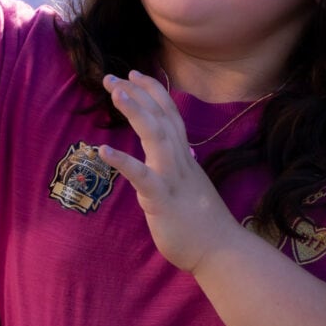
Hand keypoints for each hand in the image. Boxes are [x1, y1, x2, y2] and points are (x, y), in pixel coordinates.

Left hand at [91, 71, 254, 274]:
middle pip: (160, 117)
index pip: (169, 115)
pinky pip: (142, 177)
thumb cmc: (204, 224)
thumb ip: (184, 168)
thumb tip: (183, 153)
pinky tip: (102, 150)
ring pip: (156, 136)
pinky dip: (123, 161)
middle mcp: (180, 161)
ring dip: (135, 111)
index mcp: (184, 158)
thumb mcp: (193, 187)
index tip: (133, 74)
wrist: (222, 251)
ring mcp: (172, 179)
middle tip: (111, 76)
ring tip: (115, 91)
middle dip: (136, 94)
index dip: (152, 92)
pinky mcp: (162, 200)